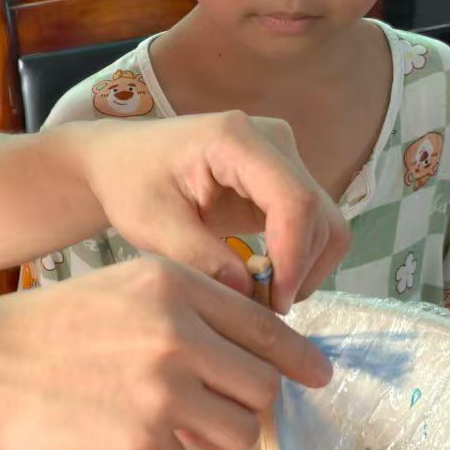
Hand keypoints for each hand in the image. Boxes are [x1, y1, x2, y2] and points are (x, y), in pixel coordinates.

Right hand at [0, 256, 332, 449]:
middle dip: (247, 403)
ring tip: (150, 412)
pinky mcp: (141, 444)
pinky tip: (109, 427)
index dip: (299, 359)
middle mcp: (177, 335)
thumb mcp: (125, 289)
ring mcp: (161, 393)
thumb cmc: (51, 327)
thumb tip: (259, 359)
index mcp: (175, 288)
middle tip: (212, 404)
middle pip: (261, 388)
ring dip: (206, 431)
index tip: (318, 376)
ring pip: (234, 431)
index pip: (266, 328)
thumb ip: (191, 313)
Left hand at [70, 111, 348, 312]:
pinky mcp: (285, 181)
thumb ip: (199, 258)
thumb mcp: (152, 224)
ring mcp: (285, 159)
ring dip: (302, 269)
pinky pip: (312, 228)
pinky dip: (297, 261)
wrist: (124, 162)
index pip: (293, 200)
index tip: (273, 302)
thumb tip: (249, 295)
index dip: (293, 256)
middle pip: (317, 214)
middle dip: (298, 269)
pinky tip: (262, 281)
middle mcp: (273, 141)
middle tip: (261, 310)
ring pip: (324, 224)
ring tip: (259, 297)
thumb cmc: (131, 183)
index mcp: (235, 139)